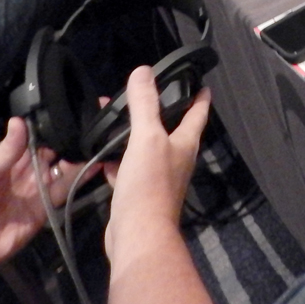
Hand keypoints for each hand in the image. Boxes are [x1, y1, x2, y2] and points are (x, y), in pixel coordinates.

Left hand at [0, 118, 92, 290]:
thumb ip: (6, 150)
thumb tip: (19, 119)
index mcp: (8, 161)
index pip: (34, 140)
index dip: (50, 129)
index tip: (71, 114)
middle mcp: (25, 173)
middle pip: (52, 154)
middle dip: (69, 142)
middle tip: (91, 129)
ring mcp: (37, 191)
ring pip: (62, 171)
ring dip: (78, 159)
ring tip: (97, 144)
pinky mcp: (46, 209)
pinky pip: (65, 191)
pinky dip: (81, 178)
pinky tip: (96, 164)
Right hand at [104, 66, 210, 259]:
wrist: (137, 232)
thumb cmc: (150, 184)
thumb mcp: (147, 137)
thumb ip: (145, 105)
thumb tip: (144, 71)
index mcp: (185, 143)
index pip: (198, 114)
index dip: (201, 98)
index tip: (203, 84)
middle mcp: (176, 159)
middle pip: (169, 129)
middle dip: (156, 112)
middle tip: (141, 95)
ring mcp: (157, 177)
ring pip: (144, 148)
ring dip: (131, 134)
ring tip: (113, 120)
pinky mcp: (138, 192)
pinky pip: (127, 170)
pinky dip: (116, 161)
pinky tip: (101, 155)